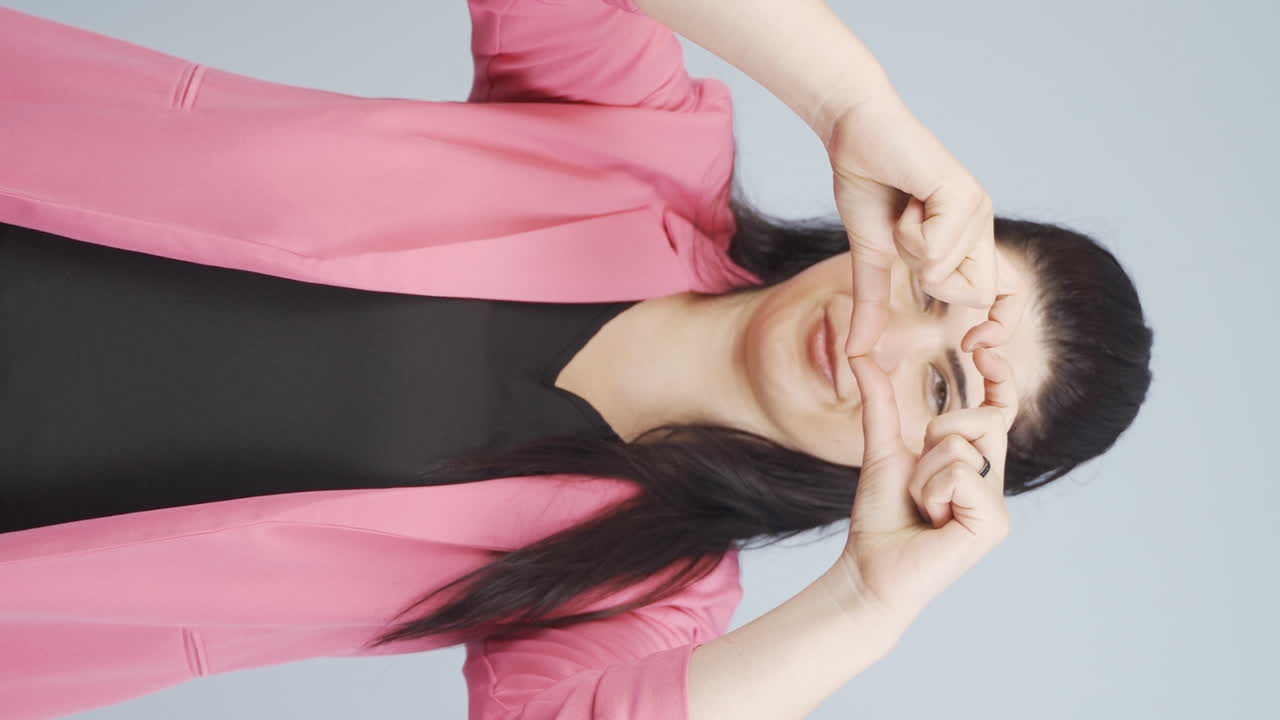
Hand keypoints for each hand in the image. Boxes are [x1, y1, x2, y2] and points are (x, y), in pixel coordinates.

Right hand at [824, 96, 1017, 355]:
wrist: (854, 133)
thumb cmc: (866, 183)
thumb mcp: (871, 255)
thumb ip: (872, 302)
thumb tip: (856, 349)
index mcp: (967, 242)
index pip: (1008, 296)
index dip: (1000, 326)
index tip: (970, 345)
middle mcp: (981, 226)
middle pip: (977, 295)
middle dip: (931, 282)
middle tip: (907, 238)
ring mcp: (977, 209)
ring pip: (947, 274)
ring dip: (909, 248)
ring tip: (904, 209)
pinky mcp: (965, 195)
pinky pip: (937, 248)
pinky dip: (909, 232)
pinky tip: (908, 197)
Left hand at [831, 348, 1017, 624]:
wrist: (869, 568)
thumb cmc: (880, 516)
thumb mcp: (881, 447)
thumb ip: (880, 401)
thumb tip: (861, 354)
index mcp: (973, 462)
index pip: (999, 411)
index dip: (999, 378)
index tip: (983, 349)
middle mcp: (992, 481)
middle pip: (981, 419)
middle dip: (935, 437)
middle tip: (919, 482)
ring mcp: (997, 505)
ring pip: (961, 447)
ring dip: (923, 474)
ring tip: (921, 507)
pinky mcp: (995, 524)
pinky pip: (960, 474)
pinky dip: (931, 492)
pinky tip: (931, 520)